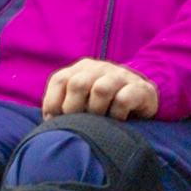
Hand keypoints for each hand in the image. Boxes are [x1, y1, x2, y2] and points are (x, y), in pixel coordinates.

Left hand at [40, 58, 158, 121]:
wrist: (141, 99)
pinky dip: (117, 115)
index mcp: (81, 69)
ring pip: (100, 90)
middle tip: (80, 123)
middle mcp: (99, 68)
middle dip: (74, 110)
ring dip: (97, 111)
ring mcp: (120, 76)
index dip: (54, 104)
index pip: (59, 80)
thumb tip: (49, 122)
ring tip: (100, 122)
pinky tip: (118, 120)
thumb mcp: (80, 101)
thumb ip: (62, 105)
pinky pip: (123, 100)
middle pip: (78, 84)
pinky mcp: (140, 88)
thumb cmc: (103, 106)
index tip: (58, 120)